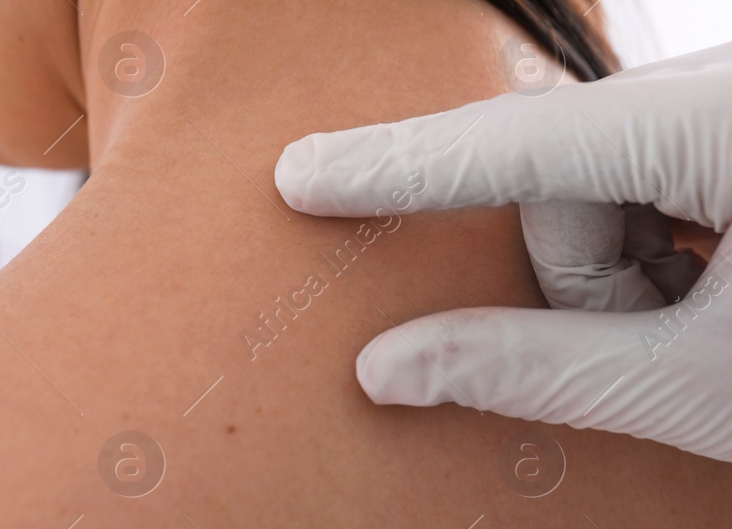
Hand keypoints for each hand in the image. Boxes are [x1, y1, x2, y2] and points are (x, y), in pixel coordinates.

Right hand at [273, 42, 731, 461]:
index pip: (523, 137)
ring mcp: (726, 101)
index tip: (306, 176)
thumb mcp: (695, 382)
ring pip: (601, 168)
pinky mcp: (729, 123)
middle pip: (565, 164)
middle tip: (654, 328)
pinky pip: (643, 161)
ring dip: (620, 259)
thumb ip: (535, 369)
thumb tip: (389, 366)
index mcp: (722, 121)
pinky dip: (649, 233)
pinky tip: (709, 286)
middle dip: (578, 266)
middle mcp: (724, 88)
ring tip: (701, 319)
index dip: (402, 164)